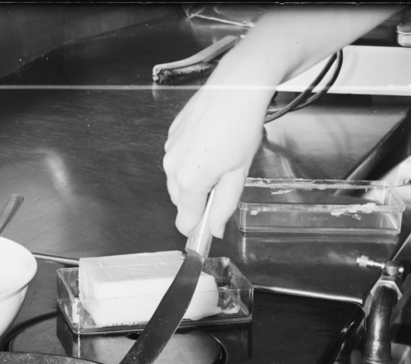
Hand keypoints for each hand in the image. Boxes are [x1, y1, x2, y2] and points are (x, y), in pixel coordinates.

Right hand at [162, 62, 271, 236]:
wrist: (238, 85)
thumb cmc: (242, 126)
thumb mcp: (239, 173)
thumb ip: (223, 207)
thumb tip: (213, 230)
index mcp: (190, 181)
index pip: (185, 220)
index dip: (197, 225)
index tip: (209, 224)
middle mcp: (172, 167)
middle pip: (180, 200)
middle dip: (198, 198)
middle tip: (223, 181)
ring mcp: (169, 149)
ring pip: (178, 179)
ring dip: (194, 177)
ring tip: (219, 156)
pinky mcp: (171, 134)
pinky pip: (178, 157)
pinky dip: (191, 158)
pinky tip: (210, 142)